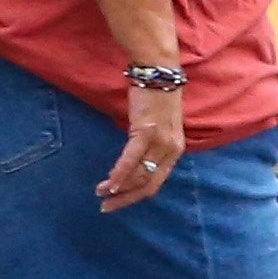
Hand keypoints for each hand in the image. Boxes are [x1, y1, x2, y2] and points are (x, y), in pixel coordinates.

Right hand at [95, 82, 182, 210]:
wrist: (158, 71)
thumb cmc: (156, 96)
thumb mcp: (160, 126)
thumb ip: (152, 146)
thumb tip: (134, 163)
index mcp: (176, 150)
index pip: (156, 182)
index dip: (136, 195)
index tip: (119, 201)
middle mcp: (172, 149)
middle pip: (148, 184)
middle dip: (126, 198)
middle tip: (107, 207)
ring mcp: (161, 141)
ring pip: (139, 174)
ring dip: (118, 187)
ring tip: (101, 193)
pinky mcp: (147, 131)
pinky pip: (131, 158)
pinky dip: (119, 173)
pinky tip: (109, 183)